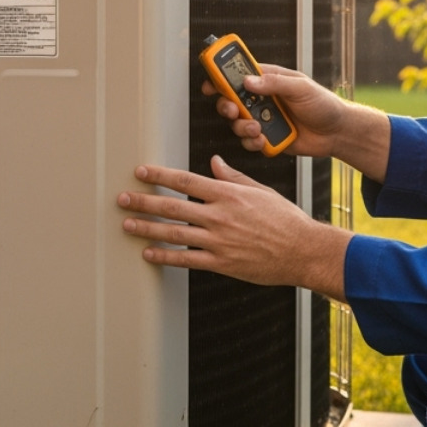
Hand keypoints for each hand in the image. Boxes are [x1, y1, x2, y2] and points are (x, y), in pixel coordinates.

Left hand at [117, 156, 348, 300]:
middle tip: (122, 199)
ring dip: (147, 227)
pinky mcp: (221, 263)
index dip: (160, 175)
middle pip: (173, 206)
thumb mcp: (261, 190)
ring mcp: (218, 240)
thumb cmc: (286, 220)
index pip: (186, 181)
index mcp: (228, 194)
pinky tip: (149, 253)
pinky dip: (165, 256)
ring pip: (174, 232)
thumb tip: (215, 163)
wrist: (303, 250)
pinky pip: (186, 260)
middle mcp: (219, 216)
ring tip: (127, 224)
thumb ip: (234, 178)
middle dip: (144, 201)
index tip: (141, 172)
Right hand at [203, 64, 346, 158]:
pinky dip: (253, 142)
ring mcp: (263, 119)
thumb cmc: (323, 104)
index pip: (238, 75)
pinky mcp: (267, 138)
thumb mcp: (301, 87)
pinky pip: (249, 142)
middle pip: (230, 101)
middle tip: (234, 110)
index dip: (221, 77)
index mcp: (268, 80)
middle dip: (227, 106)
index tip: (211, 84)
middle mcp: (262, 100)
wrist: (336, 132)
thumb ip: (274, 82)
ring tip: (258, 128)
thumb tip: (249, 81)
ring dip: (242, 127)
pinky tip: (264, 140)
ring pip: (237, 123)